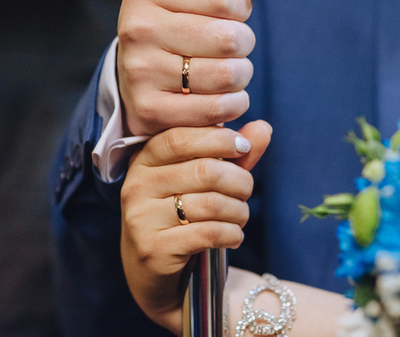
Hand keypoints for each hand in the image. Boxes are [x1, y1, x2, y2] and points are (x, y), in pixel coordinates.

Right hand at [117, 0, 268, 136]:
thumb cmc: (186, 15)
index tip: (231, 11)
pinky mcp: (150, 109)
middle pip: (229, 38)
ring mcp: (140, 71)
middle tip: (232, 44)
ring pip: (227, 75)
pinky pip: (217, 109)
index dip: (241, 6)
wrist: (144, 66)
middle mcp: (137, 28)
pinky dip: (234, 103)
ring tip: (227, 68)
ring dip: (241, 74)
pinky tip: (224, 94)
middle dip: (244, 42)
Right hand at [119, 120, 271, 334]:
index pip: (180, 137)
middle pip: (204, 170)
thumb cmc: (182, 216)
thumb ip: (231, 154)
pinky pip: (209, 233)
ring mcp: (141, 219)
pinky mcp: (154, 249)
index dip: (219, 138)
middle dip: (239, 181)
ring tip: (240, 216)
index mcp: (144, 161)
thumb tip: (263, 128)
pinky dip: (232, 234)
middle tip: (246, 191)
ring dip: (239, 211)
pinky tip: (233, 236)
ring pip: (211, 203)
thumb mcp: (204, 181)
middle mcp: (136, 186)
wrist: (154, 272)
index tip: (243, 148)